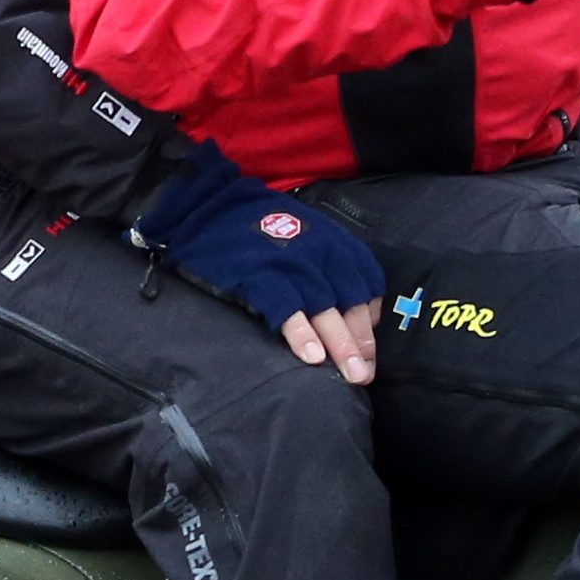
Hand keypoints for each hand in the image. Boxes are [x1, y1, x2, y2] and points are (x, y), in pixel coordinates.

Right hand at [134, 149, 384, 381]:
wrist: (211, 205)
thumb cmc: (259, 226)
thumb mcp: (303, 235)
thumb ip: (326, 266)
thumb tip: (347, 311)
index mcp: (333, 243)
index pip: (364, 285)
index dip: (368, 323)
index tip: (368, 353)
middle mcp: (319, 252)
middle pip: (350, 301)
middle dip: (359, 342)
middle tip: (364, 375)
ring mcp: (291, 263)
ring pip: (324, 308)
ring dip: (339, 343)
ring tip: (348, 374)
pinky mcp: (261, 274)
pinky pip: (287, 307)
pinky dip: (300, 333)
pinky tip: (310, 356)